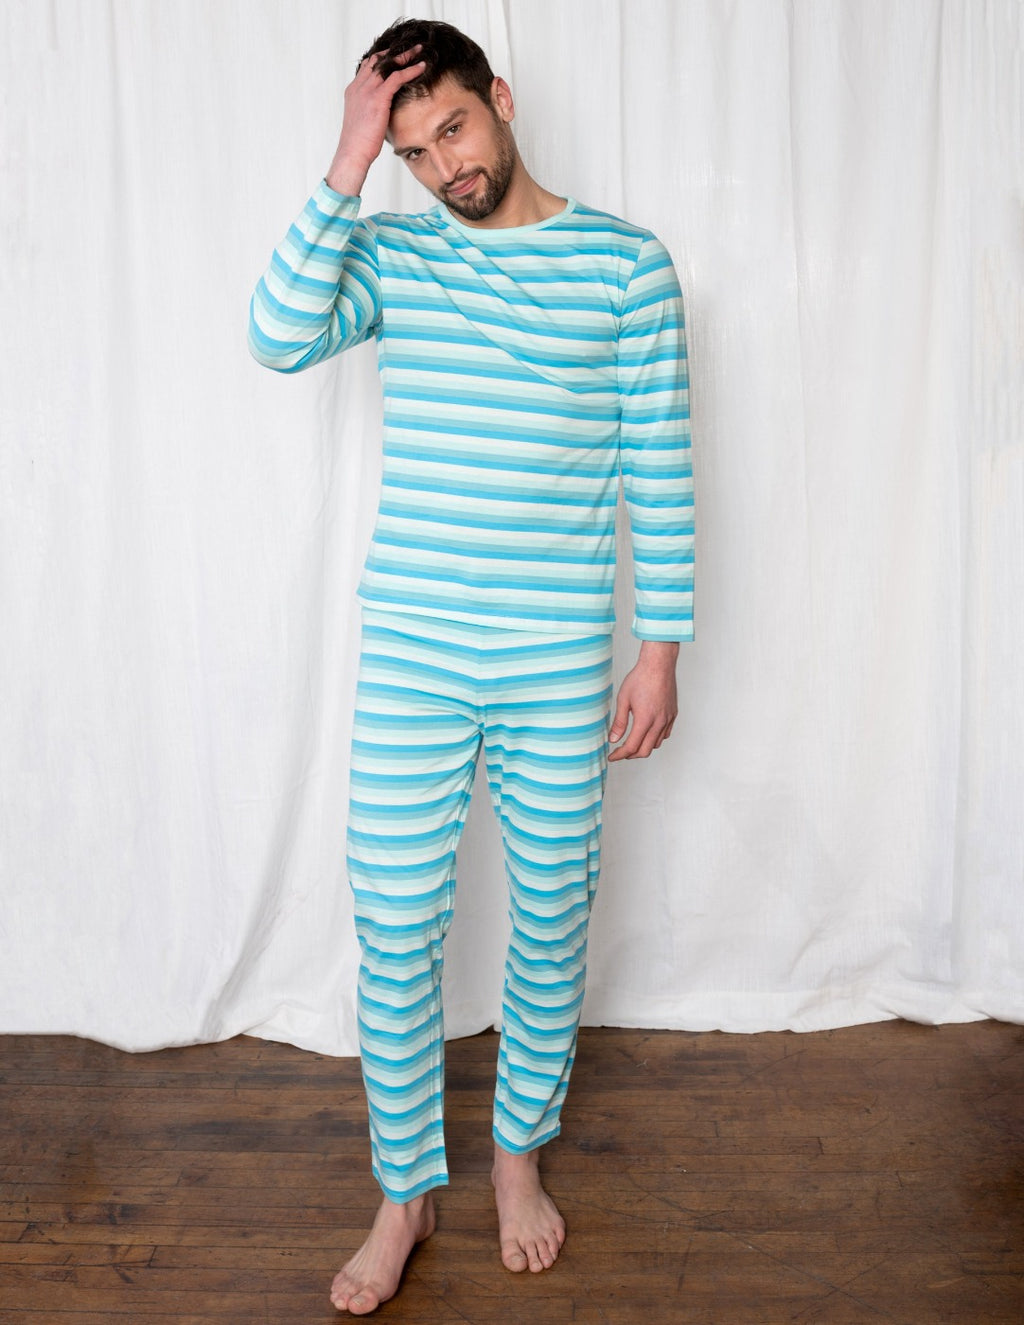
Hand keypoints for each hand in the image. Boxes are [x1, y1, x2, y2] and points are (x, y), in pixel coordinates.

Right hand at [326, 45, 425, 196]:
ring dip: (405, 56)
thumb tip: (383, 114)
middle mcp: (359, 87)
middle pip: (377, 60)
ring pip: (388, 65)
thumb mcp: (363, 122)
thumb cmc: (359, 143)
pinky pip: (397, 77)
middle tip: (410, 47)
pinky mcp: (378, 98)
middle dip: (394, 52)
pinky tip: (422, 67)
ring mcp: (367, 91)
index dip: (382, 58)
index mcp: (353, 91)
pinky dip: (410, 70)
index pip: (368, 66)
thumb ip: (370, 111)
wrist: (353, 153)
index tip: (395, 55)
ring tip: (419, 50)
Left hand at [607, 641, 678, 760]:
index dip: (620, 755)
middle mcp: (659, 722)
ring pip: (656, 744)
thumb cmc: (640, 679)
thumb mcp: (623, 700)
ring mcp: (668, 719)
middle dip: (631, 755)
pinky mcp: (673, 714)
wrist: (658, 665)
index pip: (631, 747)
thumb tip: (613, 739)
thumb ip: (619, 722)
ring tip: (632, 742)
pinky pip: (665, 734)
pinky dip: (654, 739)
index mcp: (645, 720)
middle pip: (645, 751)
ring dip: (643, 747)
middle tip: (620, 753)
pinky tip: (646, 733)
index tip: (612, 757)